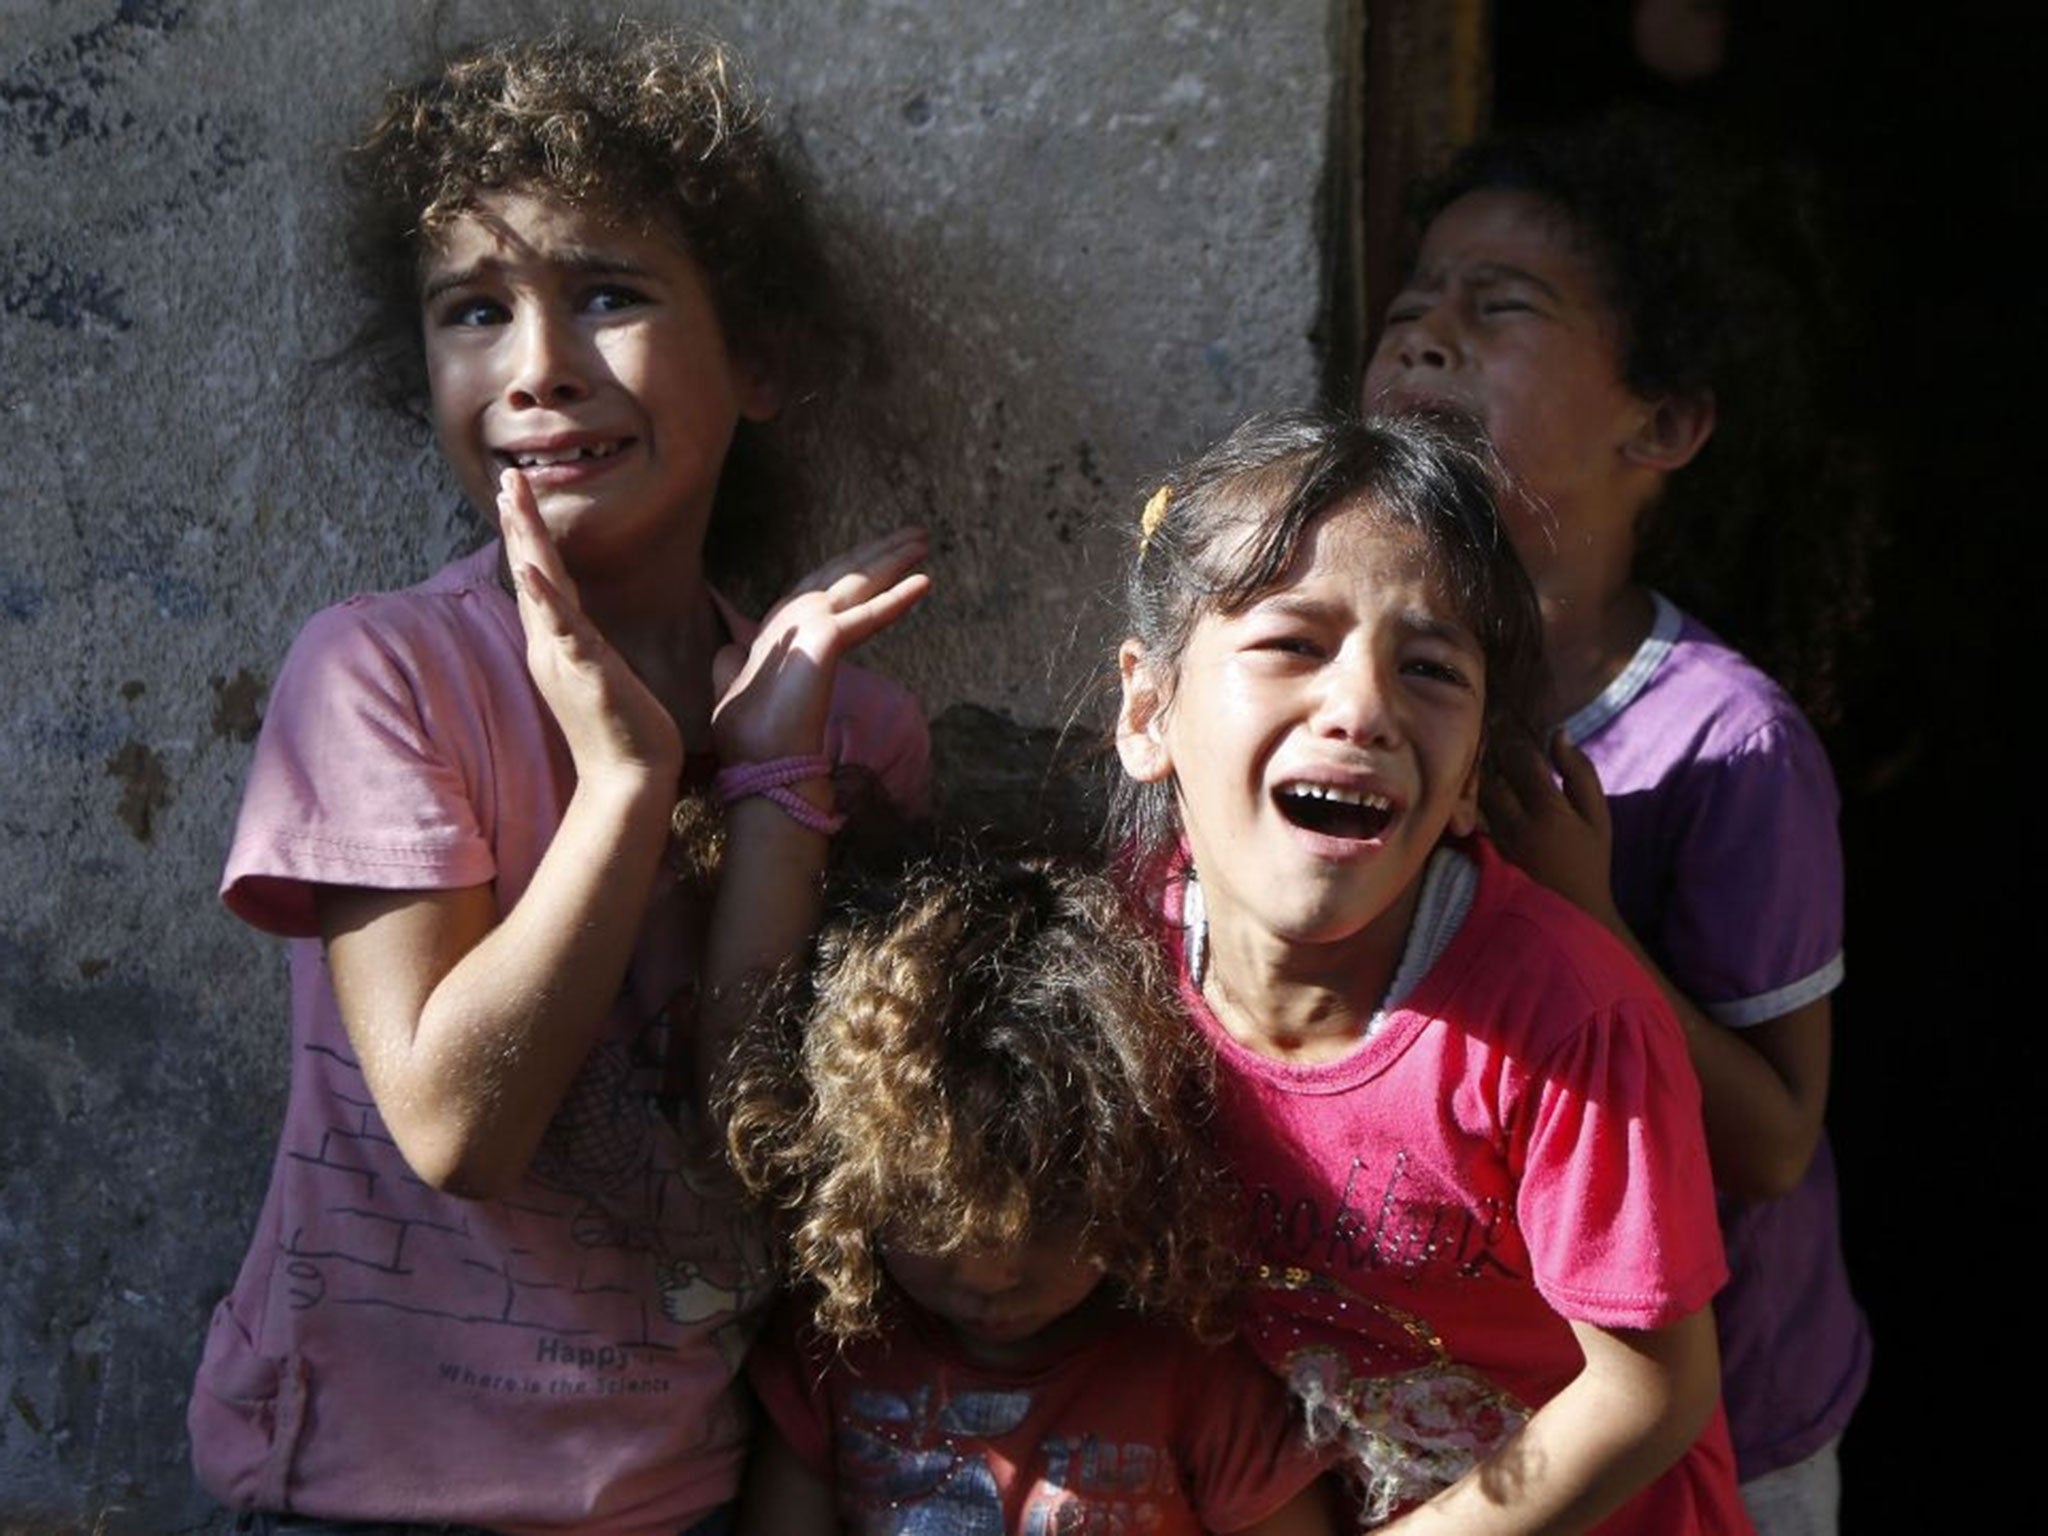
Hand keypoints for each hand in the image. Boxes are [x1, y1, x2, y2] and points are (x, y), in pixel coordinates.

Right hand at [497, 469, 681, 783]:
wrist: (628, 779)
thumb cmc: (622, 732)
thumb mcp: (601, 675)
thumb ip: (587, 647)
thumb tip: (586, 630)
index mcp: (557, 644)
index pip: (538, 580)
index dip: (526, 536)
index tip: (515, 496)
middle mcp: (551, 646)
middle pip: (531, 572)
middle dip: (519, 522)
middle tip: (507, 476)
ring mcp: (564, 657)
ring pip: (540, 588)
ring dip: (526, 540)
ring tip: (511, 499)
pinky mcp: (584, 671)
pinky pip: (562, 628)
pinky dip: (543, 596)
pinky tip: (529, 566)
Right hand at [711, 526, 930, 763]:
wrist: (760, 763)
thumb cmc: (750, 735)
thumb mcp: (734, 689)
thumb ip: (734, 666)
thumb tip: (731, 654)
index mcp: (775, 627)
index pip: (819, 585)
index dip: (850, 567)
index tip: (879, 554)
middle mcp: (790, 615)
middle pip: (842, 572)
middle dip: (878, 551)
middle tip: (914, 534)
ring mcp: (806, 622)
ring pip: (858, 582)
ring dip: (892, 559)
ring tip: (923, 539)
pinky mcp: (825, 638)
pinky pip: (871, 614)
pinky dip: (899, 598)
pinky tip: (926, 581)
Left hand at [1482, 728, 1620, 929]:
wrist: (1572, 910)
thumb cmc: (1590, 859)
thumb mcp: (1597, 816)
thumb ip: (1580, 773)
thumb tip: (1560, 735)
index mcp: (1548, 810)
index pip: (1521, 760)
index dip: (1514, 736)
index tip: (1509, 719)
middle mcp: (1516, 823)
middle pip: (1491, 774)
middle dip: (1488, 750)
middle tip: (1486, 728)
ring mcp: (1497, 838)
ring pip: (1478, 793)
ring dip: (1478, 772)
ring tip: (1479, 752)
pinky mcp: (1486, 850)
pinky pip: (1474, 814)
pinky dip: (1473, 796)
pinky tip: (1475, 784)